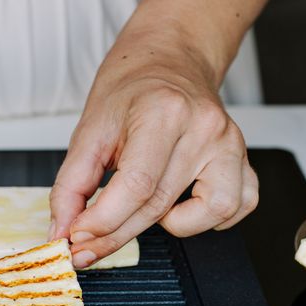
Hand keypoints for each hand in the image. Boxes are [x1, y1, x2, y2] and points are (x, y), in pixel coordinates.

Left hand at [49, 30, 258, 267]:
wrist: (168, 60)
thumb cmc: (130, 91)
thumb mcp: (89, 130)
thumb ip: (71, 185)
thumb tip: (62, 232)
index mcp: (164, 112)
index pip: (137, 186)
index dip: (104, 221)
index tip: (77, 236)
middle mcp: (204, 127)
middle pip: (160, 205)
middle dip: (116, 235)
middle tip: (87, 245)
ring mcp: (229, 143)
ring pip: (211, 212)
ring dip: (173, 227)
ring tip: (147, 205)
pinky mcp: (242, 158)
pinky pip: (238, 206)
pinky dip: (210, 219)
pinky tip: (183, 207)